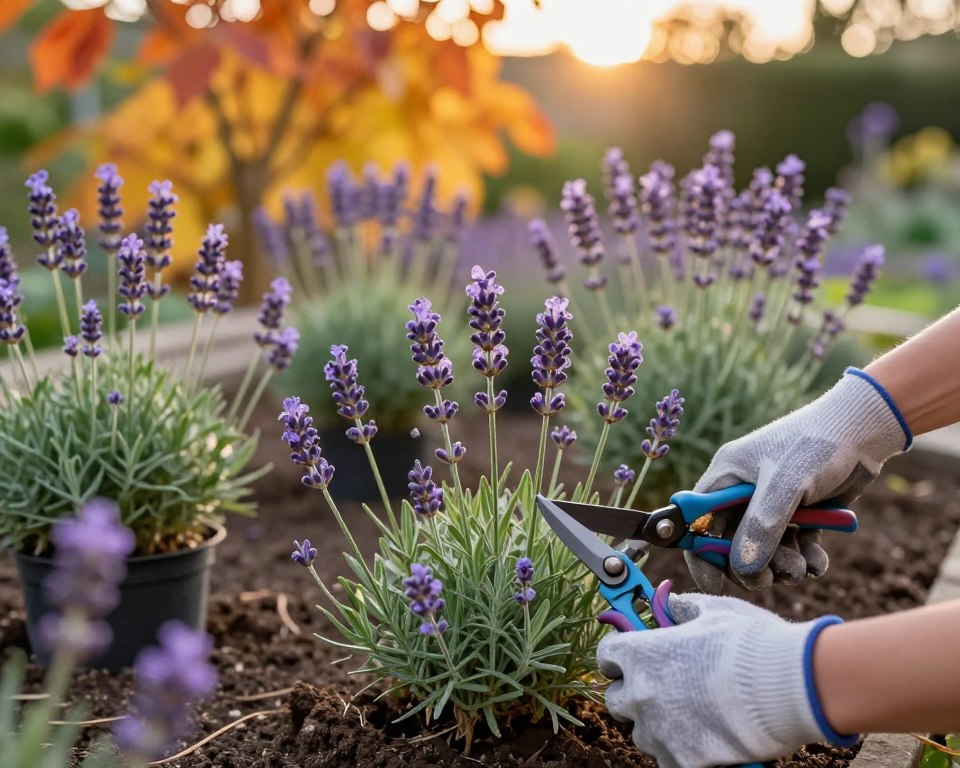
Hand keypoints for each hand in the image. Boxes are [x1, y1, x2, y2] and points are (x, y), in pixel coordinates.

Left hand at [597, 593, 853, 767]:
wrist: (788, 687)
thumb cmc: (750, 643)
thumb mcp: (713, 611)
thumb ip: (683, 608)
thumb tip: (670, 603)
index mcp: (641, 654)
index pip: (606, 656)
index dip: (619, 654)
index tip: (633, 655)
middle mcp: (641, 694)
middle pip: (617, 699)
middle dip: (634, 691)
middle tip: (663, 686)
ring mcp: (659, 731)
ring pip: (641, 732)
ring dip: (657, 723)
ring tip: (690, 713)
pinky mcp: (682, 761)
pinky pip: (668, 758)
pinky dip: (681, 750)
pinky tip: (703, 738)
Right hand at [686, 368, 910, 592]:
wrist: (865, 430)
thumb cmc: (816, 445)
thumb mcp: (784, 485)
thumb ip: (760, 527)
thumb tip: (742, 569)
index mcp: (726, 477)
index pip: (697, 521)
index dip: (700, 553)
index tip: (715, 582)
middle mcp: (744, 492)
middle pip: (730, 543)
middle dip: (750, 565)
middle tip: (771, 577)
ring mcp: (772, 504)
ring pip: (764, 550)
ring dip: (782, 565)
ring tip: (803, 566)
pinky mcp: (800, 514)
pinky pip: (793, 547)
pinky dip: (805, 560)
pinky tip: (818, 561)